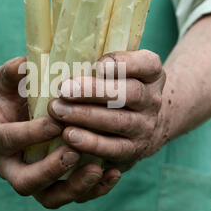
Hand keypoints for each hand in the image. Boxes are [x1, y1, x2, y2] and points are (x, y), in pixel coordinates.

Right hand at [0, 57, 121, 207]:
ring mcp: (32, 180)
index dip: (30, 134)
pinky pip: (71, 196)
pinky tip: (112, 172)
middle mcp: (8, 168)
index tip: (55, 123)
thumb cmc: (11, 92)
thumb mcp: (8, 78)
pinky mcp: (53, 185)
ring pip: (50, 198)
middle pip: (25, 182)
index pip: (8, 141)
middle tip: (73, 153)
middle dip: (50, 170)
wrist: (15, 112)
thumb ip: (14, 71)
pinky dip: (93, 189)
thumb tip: (27, 65)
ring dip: (75, 187)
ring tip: (98, 169)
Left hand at [48, 50, 165, 172]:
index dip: (125, 63)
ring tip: (58, 111)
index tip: (99, 64)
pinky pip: (113, 148)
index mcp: (151, 75)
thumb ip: (102, 66)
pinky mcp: (134, 150)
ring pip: (118, 121)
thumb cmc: (120, 91)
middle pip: (129, 93)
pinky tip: (69, 135)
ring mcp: (145, 126)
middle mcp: (152, 100)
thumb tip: (59, 60)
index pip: (148, 64)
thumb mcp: (122, 74)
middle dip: (94, 91)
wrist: (145, 128)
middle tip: (63, 89)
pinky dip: (90, 143)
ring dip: (85, 116)